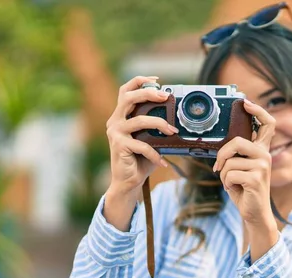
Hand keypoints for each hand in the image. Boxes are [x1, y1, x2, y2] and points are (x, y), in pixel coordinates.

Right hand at [105, 75, 178, 198]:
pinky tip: (163, 162)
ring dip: (160, 124)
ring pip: (139, 120)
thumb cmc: (140, 160)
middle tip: (165, 97)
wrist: (127, 181)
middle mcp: (115, 121)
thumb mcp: (149, 140)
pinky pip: (142, 145)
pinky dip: (155, 154)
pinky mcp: (119, 146)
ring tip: (173, 131)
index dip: (139, 81)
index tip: (157, 81)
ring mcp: (115, 133)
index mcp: (120, 116)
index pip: (125, 91)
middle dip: (148, 94)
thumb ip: (155, 127)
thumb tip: (176, 118)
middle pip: (129, 98)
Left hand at [213, 99, 275, 228]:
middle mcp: (265, 155)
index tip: (246, 103)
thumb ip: (237, 154)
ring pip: (230, 161)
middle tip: (219, 167)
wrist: (254, 213)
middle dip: (222, 155)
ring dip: (224, 175)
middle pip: (237, 141)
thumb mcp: (240, 168)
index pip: (268, 124)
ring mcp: (262, 166)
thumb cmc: (244, 189)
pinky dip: (227, 184)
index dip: (258, 111)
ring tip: (232, 183)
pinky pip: (230, 174)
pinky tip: (235, 189)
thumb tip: (222, 145)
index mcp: (262, 150)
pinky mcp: (256, 178)